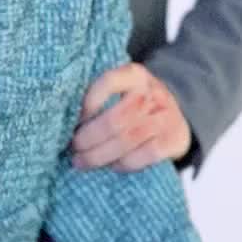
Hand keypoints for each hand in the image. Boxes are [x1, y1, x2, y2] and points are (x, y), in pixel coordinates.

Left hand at [70, 63, 191, 171]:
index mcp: (135, 75)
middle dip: (89, 137)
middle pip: (115, 119)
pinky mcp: (175, 139)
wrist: (178, 115)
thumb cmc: (136, 103)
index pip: (108, 83)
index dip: (87, 104)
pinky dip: (125, 163)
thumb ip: (100, 96)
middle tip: (73, 149)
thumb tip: (64, 119)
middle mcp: (153, 93)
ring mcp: (166, 116)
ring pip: (128, 139)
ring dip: (100, 154)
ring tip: (82, 162)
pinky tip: (111, 166)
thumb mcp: (123, 88)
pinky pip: (146, 155)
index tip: (73, 122)